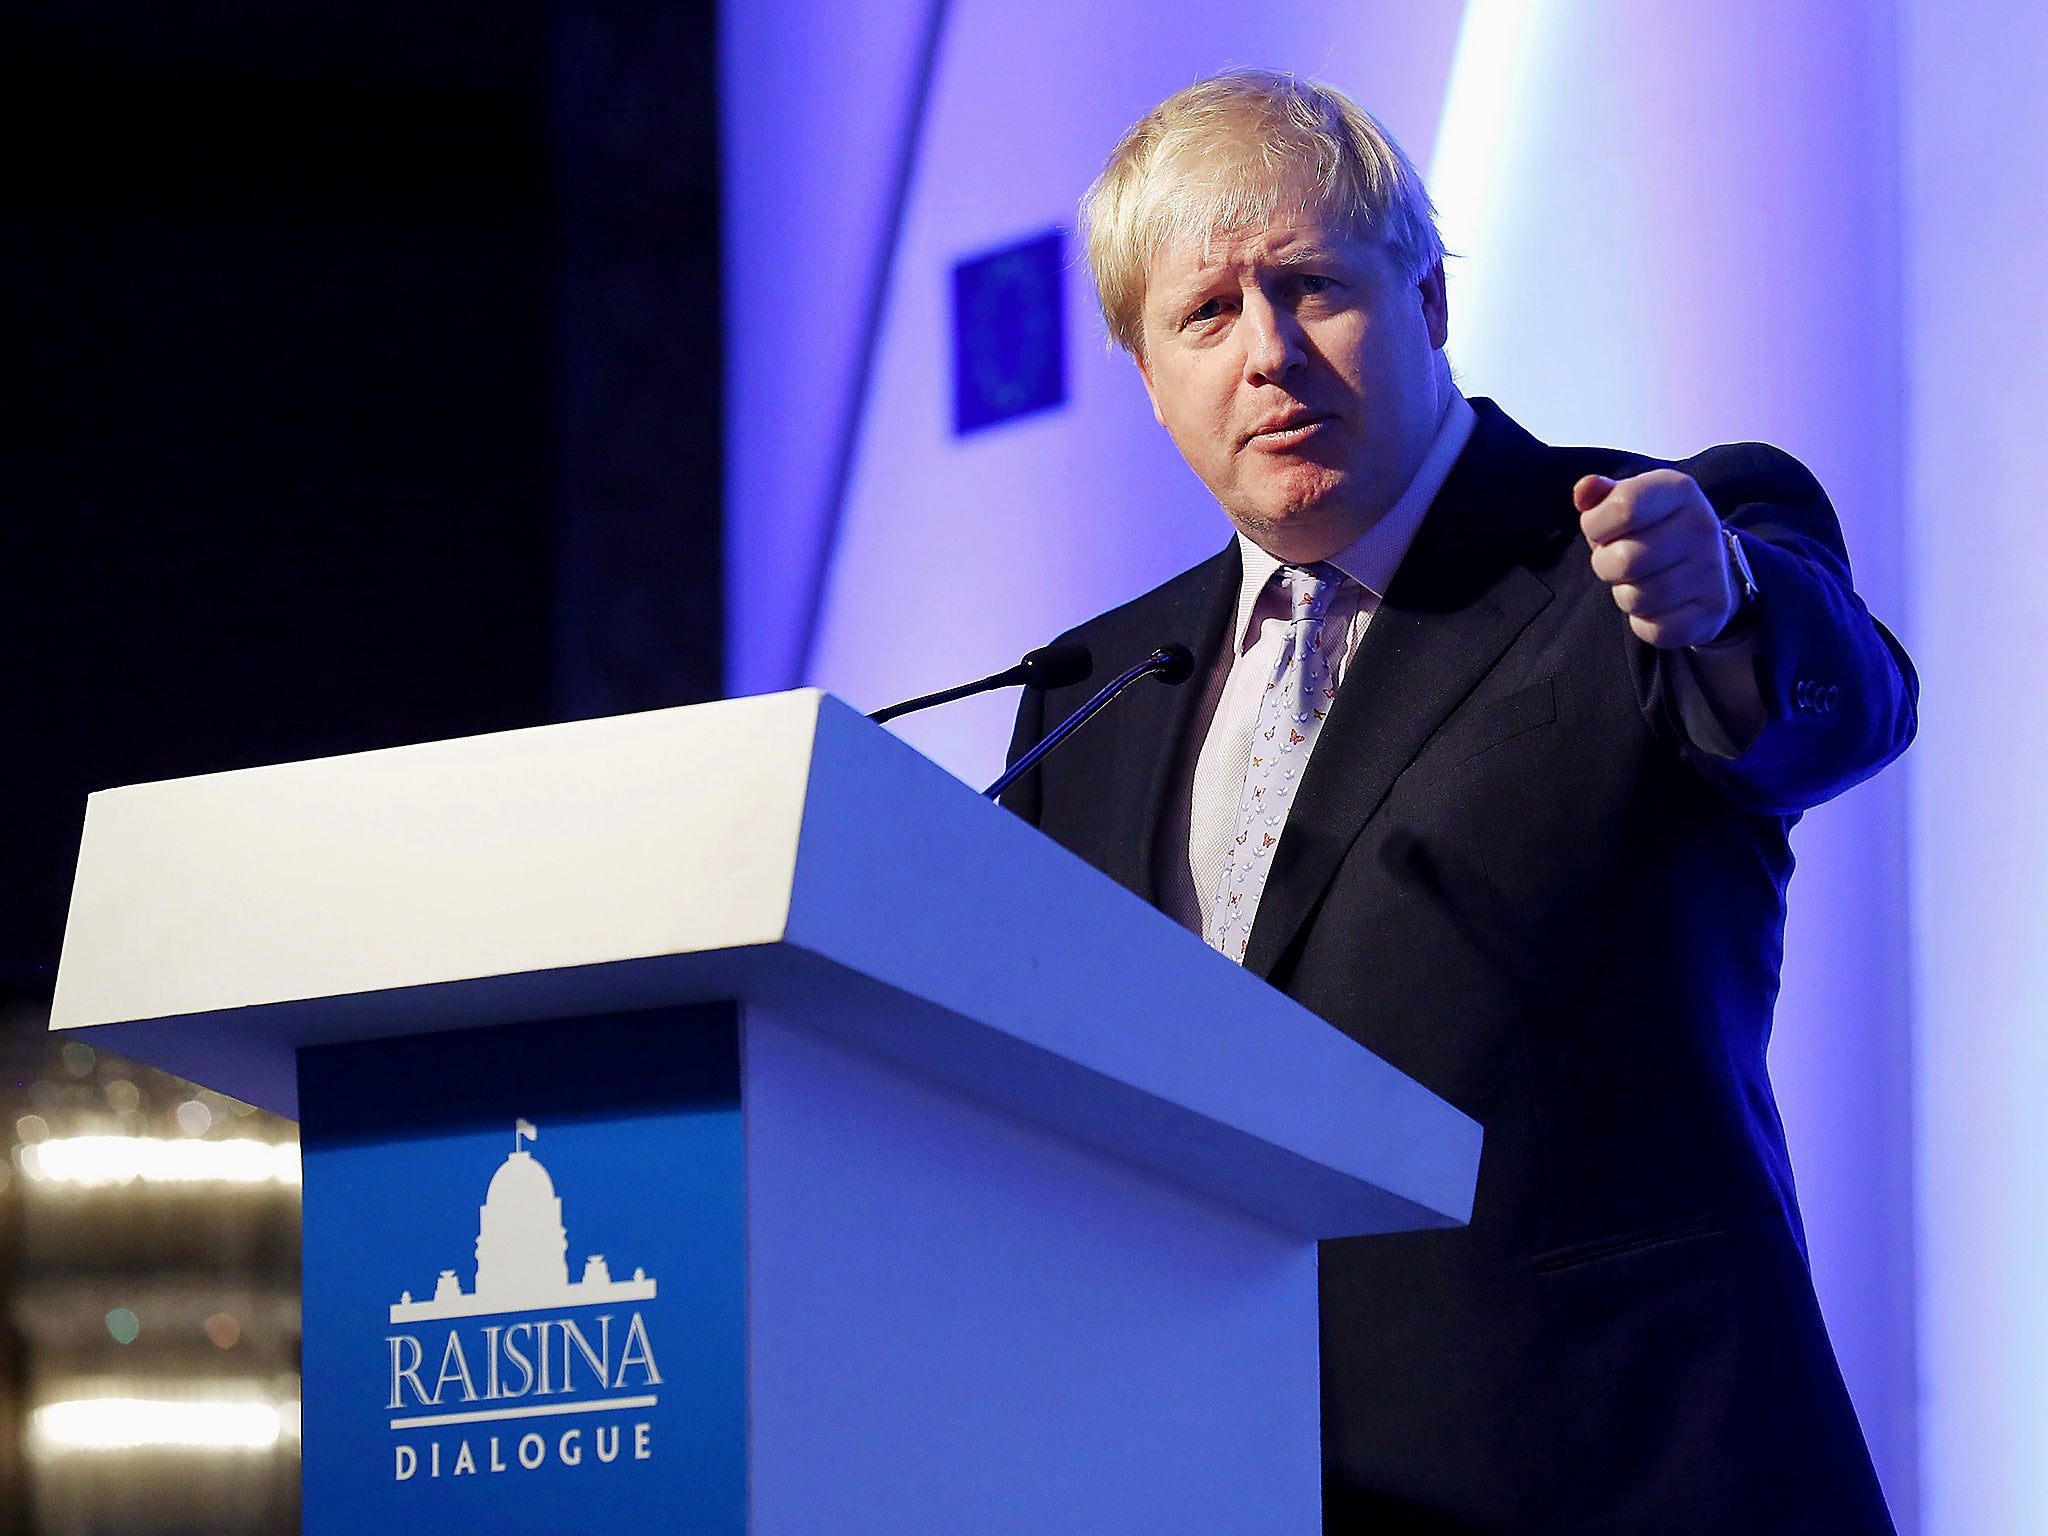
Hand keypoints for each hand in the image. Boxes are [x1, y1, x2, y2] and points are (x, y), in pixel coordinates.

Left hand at [1575, 470, 1736, 649]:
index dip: (1596, 526)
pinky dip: (1643, 623)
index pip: (1622, 507)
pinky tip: (1655, 606)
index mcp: (1679, 490)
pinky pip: (1655, 630)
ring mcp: (1712, 570)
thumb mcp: (1628, 503)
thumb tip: (1584, 491)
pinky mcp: (1713, 611)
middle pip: (1624, 559)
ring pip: (1637, 598)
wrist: (1706, 566)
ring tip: (1637, 582)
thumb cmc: (1651, 530)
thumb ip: (1601, 496)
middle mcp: (1702, 525)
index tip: (1602, 531)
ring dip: (1624, 595)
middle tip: (1617, 562)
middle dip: (1606, 565)